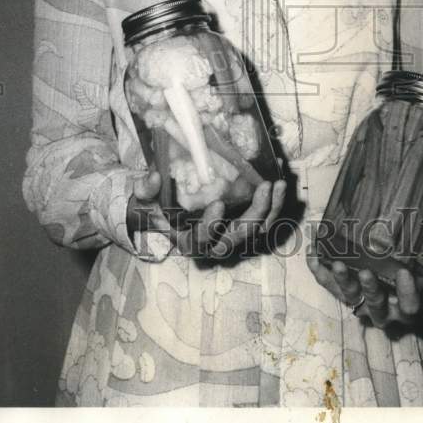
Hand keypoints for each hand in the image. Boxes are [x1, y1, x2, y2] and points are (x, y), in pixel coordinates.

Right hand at [127, 171, 286, 259]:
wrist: (163, 214)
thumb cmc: (153, 208)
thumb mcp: (143, 200)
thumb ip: (145, 190)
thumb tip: (154, 177)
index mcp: (188, 242)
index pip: (201, 240)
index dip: (210, 226)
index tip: (217, 204)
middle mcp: (213, 244)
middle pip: (238, 236)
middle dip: (255, 214)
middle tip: (265, 187)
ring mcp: (230, 236)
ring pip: (256, 230)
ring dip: (271, 209)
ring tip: (279, 185)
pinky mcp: (241, 226)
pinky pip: (262, 220)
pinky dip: (272, 204)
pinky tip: (278, 184)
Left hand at [306, 251, 422, 329]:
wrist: (389, 284)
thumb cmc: (410, 279)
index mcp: (405, 307)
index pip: (410, 307)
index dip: (407, 293)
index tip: (404, 273)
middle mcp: (381, 310)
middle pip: (375, 306)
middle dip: (369, 290)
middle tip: (365, 272)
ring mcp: (359, 302)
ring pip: (348, 297)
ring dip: (340, 280)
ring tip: (336, 262)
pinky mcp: (340, 291)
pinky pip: (326, 284)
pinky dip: (318, 269)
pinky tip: (314, 252)